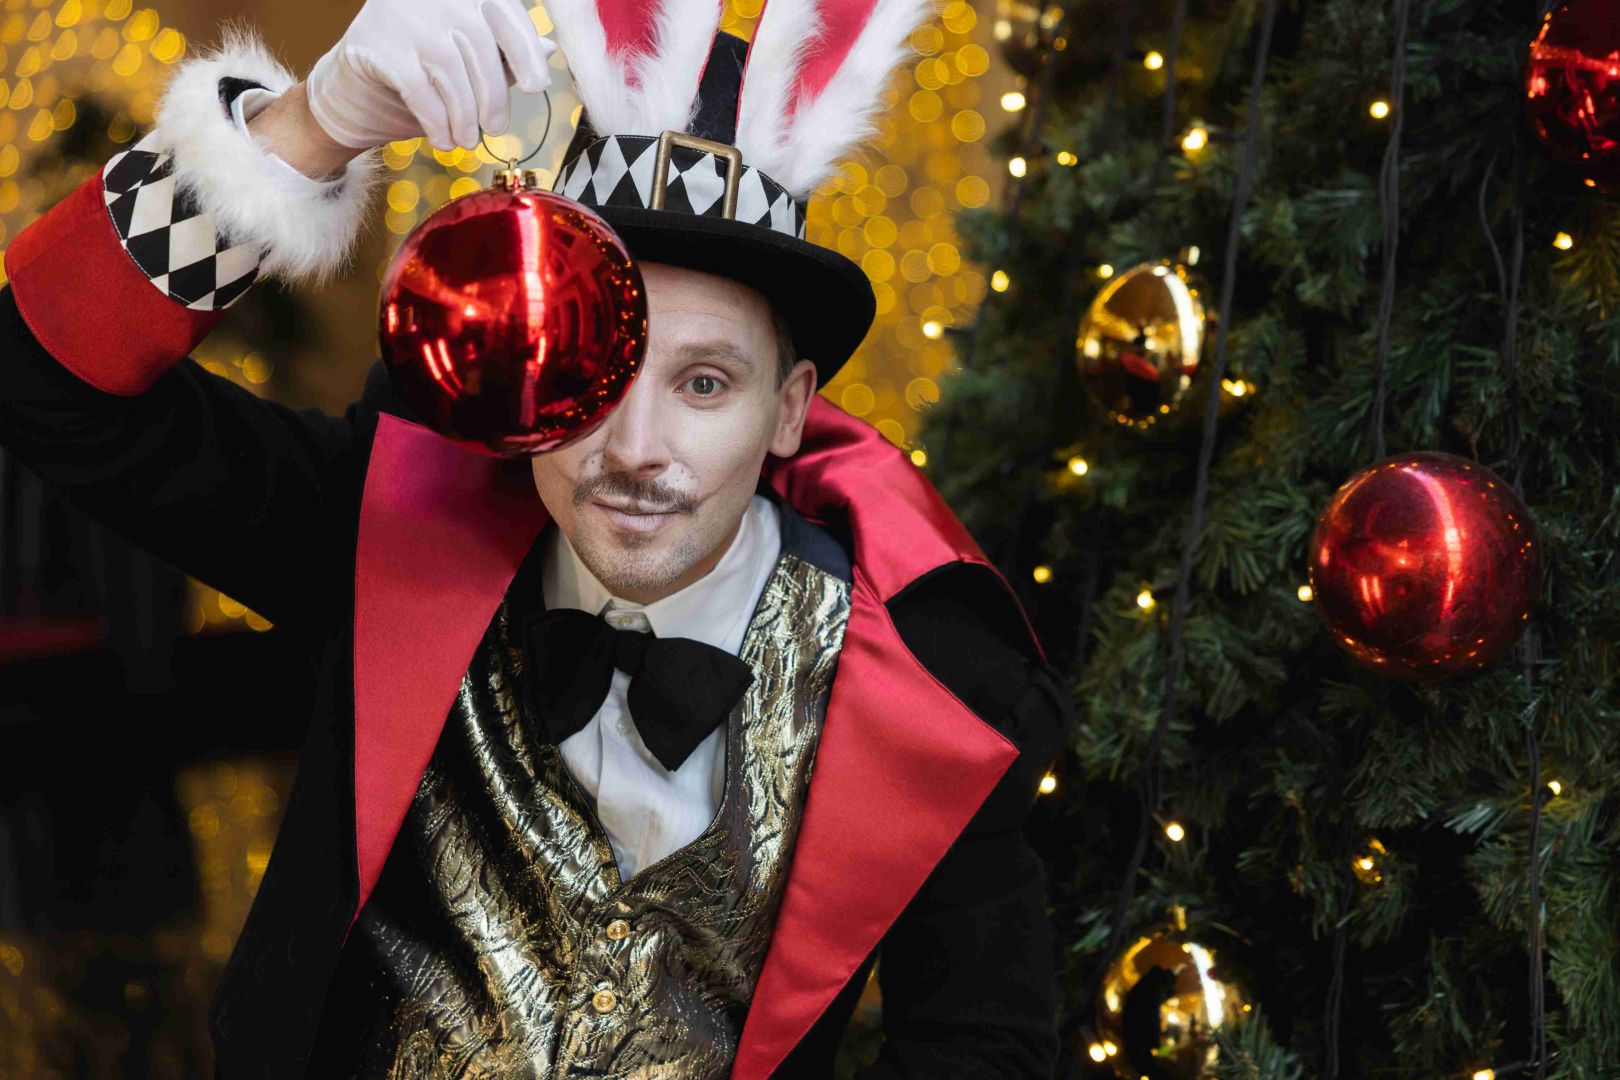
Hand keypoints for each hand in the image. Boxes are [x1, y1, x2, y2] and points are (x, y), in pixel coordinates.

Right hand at [306, 0, 555, 152]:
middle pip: (479, 43)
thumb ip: (504, 53)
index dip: (525, 49)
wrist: (353, 88)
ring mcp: (400, 13)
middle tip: (496, 128)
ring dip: (464, 113)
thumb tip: (549, 50)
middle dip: (494, 94)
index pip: (503, 11)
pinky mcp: (374, 43)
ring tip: (467, 140)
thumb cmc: (421, 74)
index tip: (537, 86)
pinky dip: (437, 120)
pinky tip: (443, 140)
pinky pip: (418, 87)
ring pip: (449, 67)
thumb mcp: (469, 62)